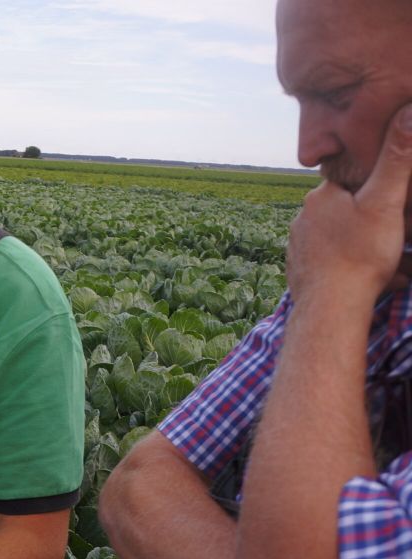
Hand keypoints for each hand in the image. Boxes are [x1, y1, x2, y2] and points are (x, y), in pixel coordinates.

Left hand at [286, 104, 411, 303]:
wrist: (330, 306)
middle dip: (370, 220)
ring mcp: (297, 244)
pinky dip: (347, 265)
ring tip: (382, 259)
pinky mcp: (299, 269)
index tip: (395, 205)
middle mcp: (303, 217)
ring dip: (360, 244)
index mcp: (322, 195)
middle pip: (346, 210)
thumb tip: (407, 112)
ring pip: (337, 237)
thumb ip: (397, 159)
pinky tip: (365, 276)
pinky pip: (329, 261)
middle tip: (391, 238)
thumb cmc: (360, 254)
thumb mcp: (386, 202)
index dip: (378, 190)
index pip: (353, 180)